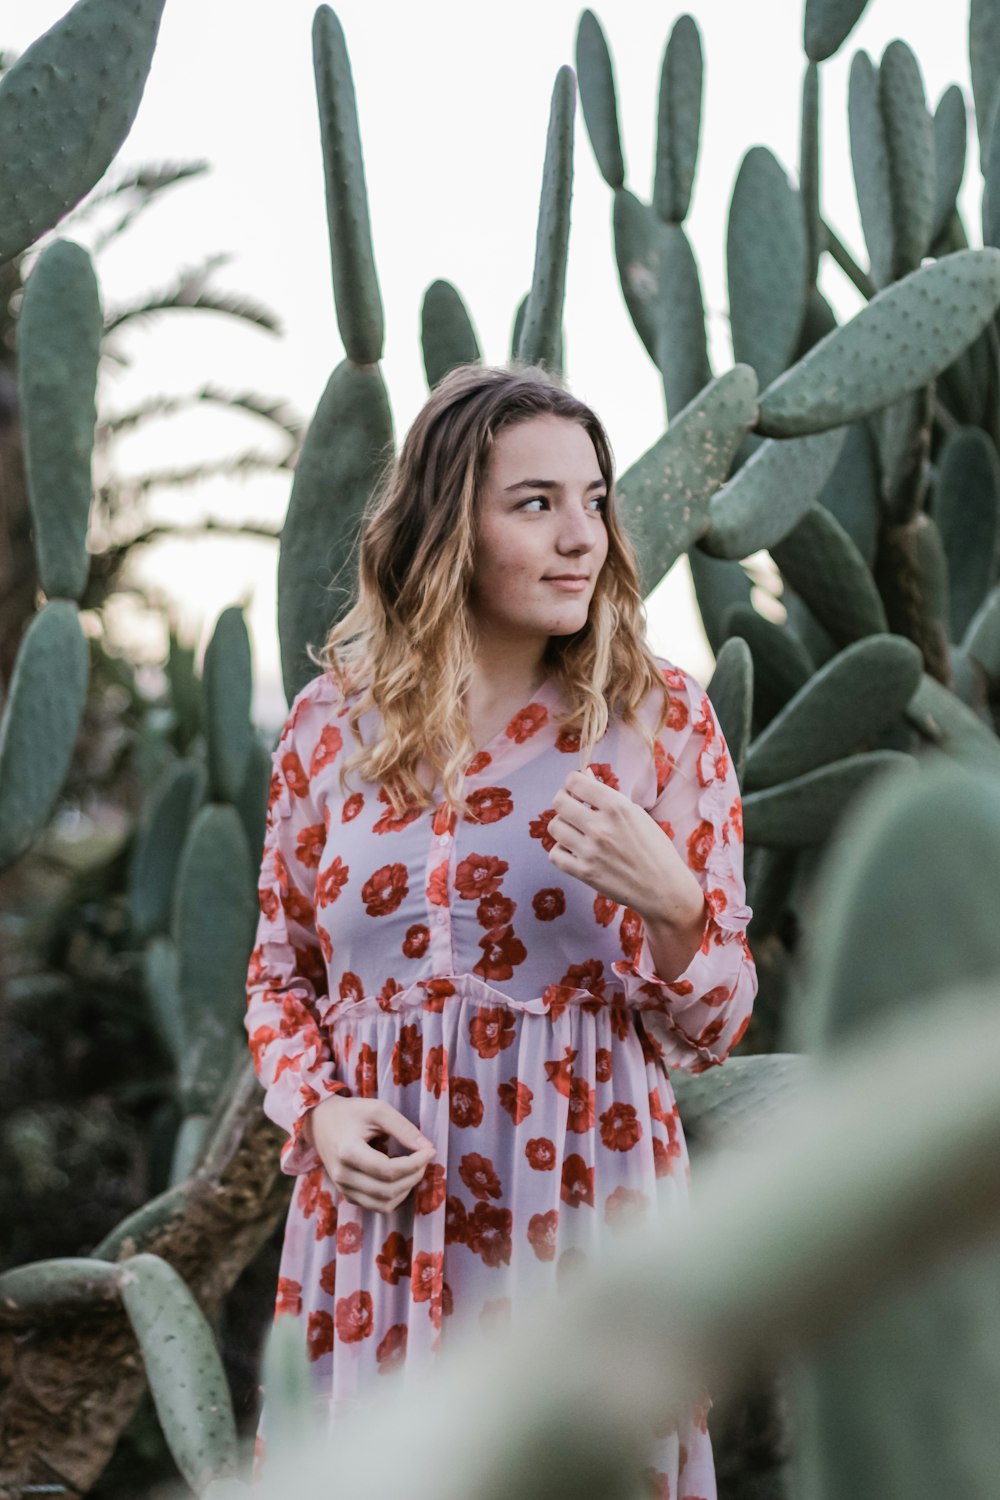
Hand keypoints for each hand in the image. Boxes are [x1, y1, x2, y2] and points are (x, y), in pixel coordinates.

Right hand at [305, 1096, 436, 1213]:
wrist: (320, 1122)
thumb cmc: (351, 1112)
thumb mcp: (377, 1110)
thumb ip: (403, 1128)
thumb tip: (428, 1148)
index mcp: (348, 1152)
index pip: (388, 1170)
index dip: (415, 1164)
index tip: (430, 1150)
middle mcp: (343, 1176)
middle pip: (388, 1191)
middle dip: (414, 1176)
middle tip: (424, 1157)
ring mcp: (343, 1188)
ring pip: (384, 1205)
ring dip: (406, 1189)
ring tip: (414, 1168)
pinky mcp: (347, 1194)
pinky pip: (376, 1206)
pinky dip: (394, 1196)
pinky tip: (400, 1177)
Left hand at [546, 767, 703, 925]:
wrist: (663, 888)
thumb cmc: (655, 849)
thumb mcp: (636, 814)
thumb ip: (607, 795)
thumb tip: (584, 774)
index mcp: (617, 807)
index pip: (575, 782)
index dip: (572, 782)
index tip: (577, 789)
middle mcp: (600, 826)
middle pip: (559, 802)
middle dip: (563, 801)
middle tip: (572, 807)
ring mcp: (590, 850)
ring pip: (555, 827)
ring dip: (562, 825)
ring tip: (575, 830)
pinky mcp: (584, 872)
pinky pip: (555, 854)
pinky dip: (561, 851)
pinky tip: (574, 850)